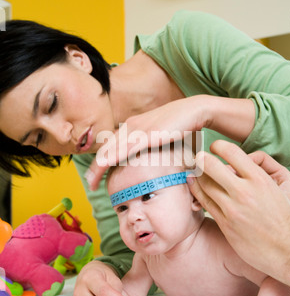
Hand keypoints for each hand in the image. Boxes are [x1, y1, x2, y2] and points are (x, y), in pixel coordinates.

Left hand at [85, 96, 210, 190]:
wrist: (194, 111)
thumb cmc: (179, 125)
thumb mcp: (159, 136)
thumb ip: (150, 145)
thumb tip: (148, 161)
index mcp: (132, 127)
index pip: (111, 146)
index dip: (101, 161)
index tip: (96, 177)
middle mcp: (131, 127)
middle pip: (107, 149)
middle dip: (95, 168)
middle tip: (89, 184)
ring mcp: (139, 129)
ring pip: (113, 150)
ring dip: (99, 167)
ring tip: (92, 182)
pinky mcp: (149, 134)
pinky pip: (127, 147)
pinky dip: (114, 156)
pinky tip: (103, 165)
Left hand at [187, 140, 289, 285]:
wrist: (288, 250)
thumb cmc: (285, 218)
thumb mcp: (279, 188)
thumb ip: (259, 172)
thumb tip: (239, 163)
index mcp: (260, 179)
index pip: (231, 151)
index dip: (219, 146)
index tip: (215, 147)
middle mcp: (244, 192)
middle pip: (211, 166)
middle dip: (201, 159)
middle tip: (199, 157)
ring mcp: (233, 209)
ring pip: (204, 185)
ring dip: (197, 176)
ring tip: (195, 172)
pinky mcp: (225, 224)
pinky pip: (205, 203)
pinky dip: (198, 192)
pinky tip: (196, 187)